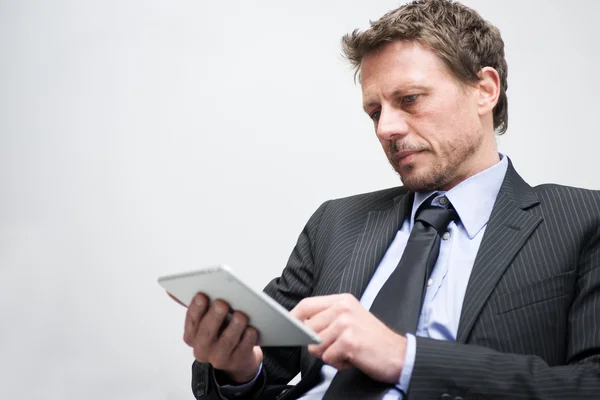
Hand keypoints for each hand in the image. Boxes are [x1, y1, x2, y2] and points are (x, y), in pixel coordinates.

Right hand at [180, 292, 262, 383]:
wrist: (238, 355)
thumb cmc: (220, 331)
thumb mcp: (205, 319)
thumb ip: (194, 306)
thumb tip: (170, 291)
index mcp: (192, 336)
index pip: (191, 321)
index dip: (196, 308)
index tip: (202, 295)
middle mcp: (202, 349)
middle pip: (207, 333)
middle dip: (214, 317)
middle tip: (222, 303)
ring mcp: (219, 357)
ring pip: (226, 342)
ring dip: (233, 328)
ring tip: (241, 315)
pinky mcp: (237, 361)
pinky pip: (243, 350)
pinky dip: (247, 339)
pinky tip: (252, 329)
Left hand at [290, 293, 405, 383]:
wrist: (400, 355)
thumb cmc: (373, 341)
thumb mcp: (351, 320)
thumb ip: (328, 318)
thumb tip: (301, 326)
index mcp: (343, 300)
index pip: (307, 304)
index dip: (294, 317)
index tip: (288, 327)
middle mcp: (344, 308)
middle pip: (308, 327)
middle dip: (317, 344)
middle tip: (337, 348)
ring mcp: (346, 323)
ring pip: (315, 345)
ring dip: (328, 355)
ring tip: (347, 352)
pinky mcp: (349, 341)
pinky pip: (327, 358)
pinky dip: (338, 364)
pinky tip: (353, 359)